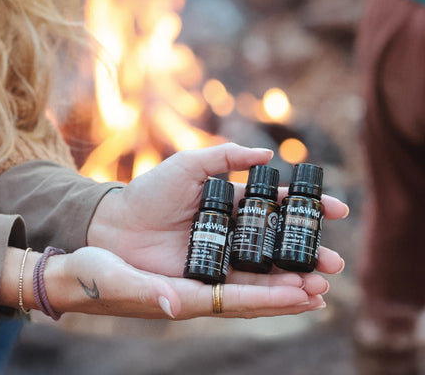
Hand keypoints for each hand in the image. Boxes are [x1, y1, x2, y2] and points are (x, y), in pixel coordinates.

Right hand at [42, 245, 329, 319]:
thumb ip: (146, 291)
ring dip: (277, 277)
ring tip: (312, 274)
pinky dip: (251, 263)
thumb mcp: (115, 279)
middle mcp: (193, 293)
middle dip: (288, 290)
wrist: (72, 272)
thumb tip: (174, 304)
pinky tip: (268, 255)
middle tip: (324, 283)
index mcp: (181, 299)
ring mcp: (189, 279)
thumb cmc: (91, 277)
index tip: (306, 294)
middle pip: (250, 294)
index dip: (273, 298)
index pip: (235, 301)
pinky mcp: (182, 266)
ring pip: (243, 279)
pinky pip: (224, 265)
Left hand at [85, 143, 347, 279]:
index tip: (338, 209)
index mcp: (231, 204)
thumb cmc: (150, 192)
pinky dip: (274, 296)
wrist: (117, 225)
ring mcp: (225, 260)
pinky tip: (298, 298)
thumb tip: (267, 156)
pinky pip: (248, 292)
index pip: (277, 206)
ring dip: (299, 280)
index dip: (307, 208)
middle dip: (311, 252)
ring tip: (322, 285)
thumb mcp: (189, 165)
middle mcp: (233, 233)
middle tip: (335, 261)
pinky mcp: (212, 284)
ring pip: (270, 272)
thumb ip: (226, 157)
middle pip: (281, 244)